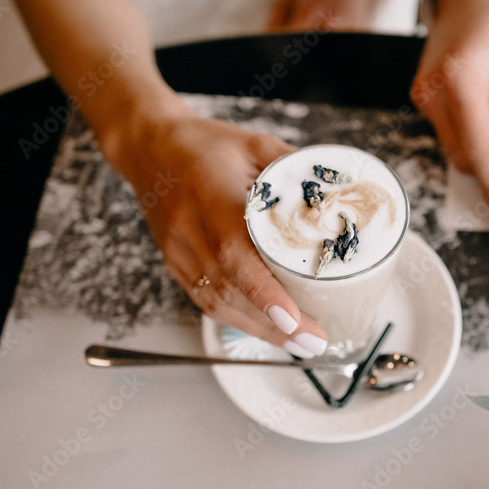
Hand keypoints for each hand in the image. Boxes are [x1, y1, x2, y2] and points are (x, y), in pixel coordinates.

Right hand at [98, 97, 328, 357]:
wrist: (149, 147)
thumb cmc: (204, 144)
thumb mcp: (255, 143)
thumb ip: (294, 168)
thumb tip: (339, 193)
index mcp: (210, 193)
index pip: (234, 251)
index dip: (264, 290)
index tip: (294, 318)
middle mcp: (189, 228)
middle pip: (229, 288)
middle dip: (274, 323)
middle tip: (315, 340)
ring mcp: (178, 251)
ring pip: (217, 302)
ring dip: (261, 330)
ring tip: (300, 344)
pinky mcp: (175, 264)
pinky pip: (206, 301)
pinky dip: (240, 321)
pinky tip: (268, 331)